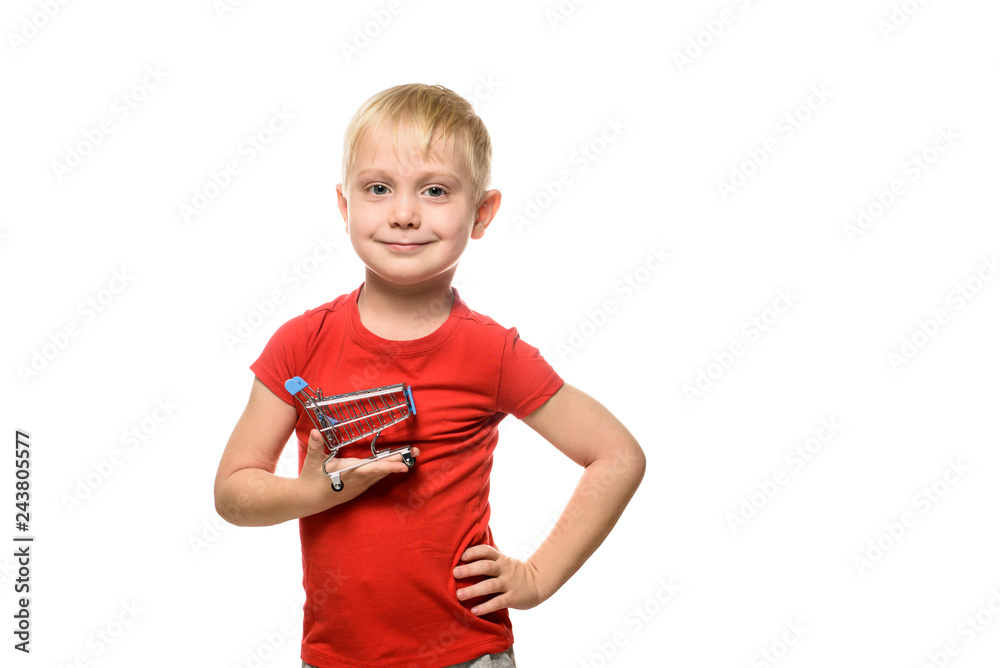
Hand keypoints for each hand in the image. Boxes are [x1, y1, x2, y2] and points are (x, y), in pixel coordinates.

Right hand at [297, 429, 418, 511]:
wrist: (307, 500)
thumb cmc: (310, 479)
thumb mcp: (311, 462)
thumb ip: (315, 446)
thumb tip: (315, 432)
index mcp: (349, 472)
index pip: (373, 469)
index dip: (389, 467)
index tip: (403, 466)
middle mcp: (358, 480)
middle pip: (382, 470)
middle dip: (400, 461)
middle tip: (416, 452)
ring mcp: (360, 486)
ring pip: (381, 474)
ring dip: (395, 465)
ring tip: (410, 456)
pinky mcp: (359, 488)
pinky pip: (376, 478)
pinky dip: (386, 471)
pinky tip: (395, 465)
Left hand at [453, 545, 543, 615]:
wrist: (538, 583)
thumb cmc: (514, 571)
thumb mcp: (504, 560)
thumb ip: (489, 556)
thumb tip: (471, 544)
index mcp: (501, 559)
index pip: (487, 551)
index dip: (474, 552)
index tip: (461, 556)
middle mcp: (504, 570)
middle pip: (487, 566)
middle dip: (470, 569)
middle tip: (455, 573)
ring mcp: (509, 584)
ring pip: (491, 585)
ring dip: (474, 590)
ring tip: (459, 595)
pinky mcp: (513, 598)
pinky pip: (498, 602)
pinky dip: (486, 606)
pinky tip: (474, 611)